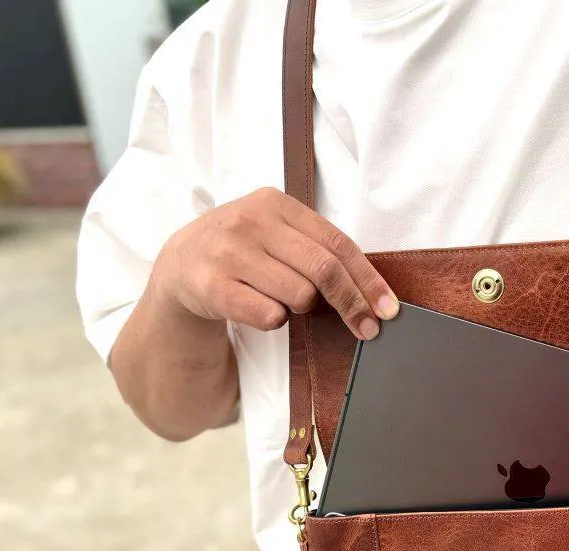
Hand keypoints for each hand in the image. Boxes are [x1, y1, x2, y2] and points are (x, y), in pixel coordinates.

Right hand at [148, 187, 397, 338]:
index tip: (389, 309)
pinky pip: (269, 316)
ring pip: (298, 296)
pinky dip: (273, 320)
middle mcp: (250, 221)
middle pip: (324, 270)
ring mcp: (228, 253)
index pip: (337, 243)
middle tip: (367, 328)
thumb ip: (316, 248)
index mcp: (274, 203)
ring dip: (299, 308)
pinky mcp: (211, 286)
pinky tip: (257, 306)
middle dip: (352, 304)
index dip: (368, 279)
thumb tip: (373, 293)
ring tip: (277, 296)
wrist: (179, 265)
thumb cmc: (242, 252)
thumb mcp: (274, 234)